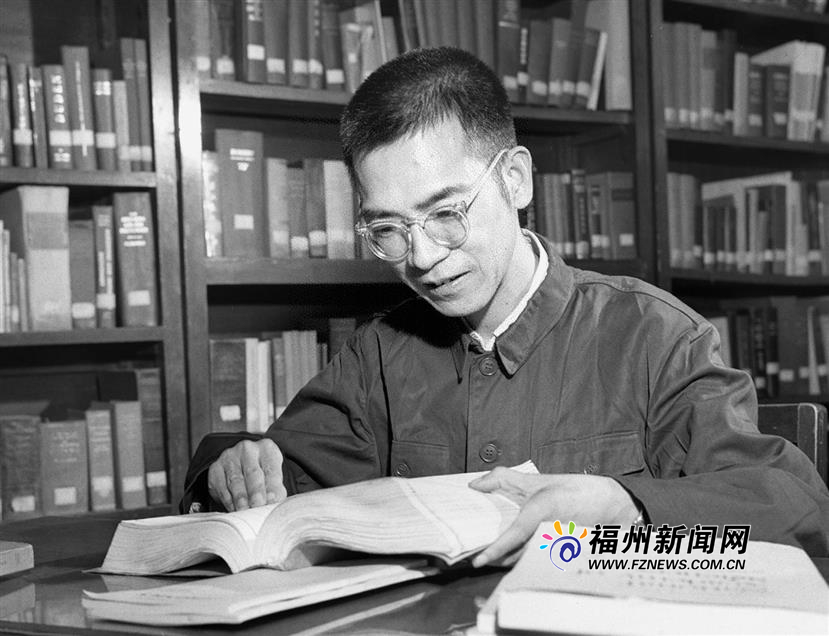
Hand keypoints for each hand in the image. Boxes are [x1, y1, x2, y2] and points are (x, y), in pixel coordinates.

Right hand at [207, 438, 287, 511]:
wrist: (239, 466)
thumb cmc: (262, 474)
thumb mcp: (272, 477)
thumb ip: (275, 490)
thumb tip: (274, 503)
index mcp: (266, 449)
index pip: (271, 469)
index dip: (272, 486)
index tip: (272, 500)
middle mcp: (247, 449)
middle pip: (252, 473)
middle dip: (255, 491)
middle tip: (257, 505)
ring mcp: (229, 457)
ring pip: (235, 481)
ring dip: (240, 499)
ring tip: (245, 511)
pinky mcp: (215, 468)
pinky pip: (222, 487)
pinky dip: (228, 501)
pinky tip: (234, 510)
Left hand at [468, 467, 637, 566]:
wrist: (610, 505)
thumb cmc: (574, 490)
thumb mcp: (537, 480)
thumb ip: (503, 479)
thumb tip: (475, 485)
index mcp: (542, 511)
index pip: (515, 535)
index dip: (496, 550)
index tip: (478, 561)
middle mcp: (549, 532)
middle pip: (514, 555)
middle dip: (494, 559)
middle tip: (475, 555)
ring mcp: (557, 547)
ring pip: (523, 562)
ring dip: (505, 561)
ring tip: (488, 556)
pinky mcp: (562, 555)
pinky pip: (535, 562)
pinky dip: (520, 560)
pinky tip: (511, 554)